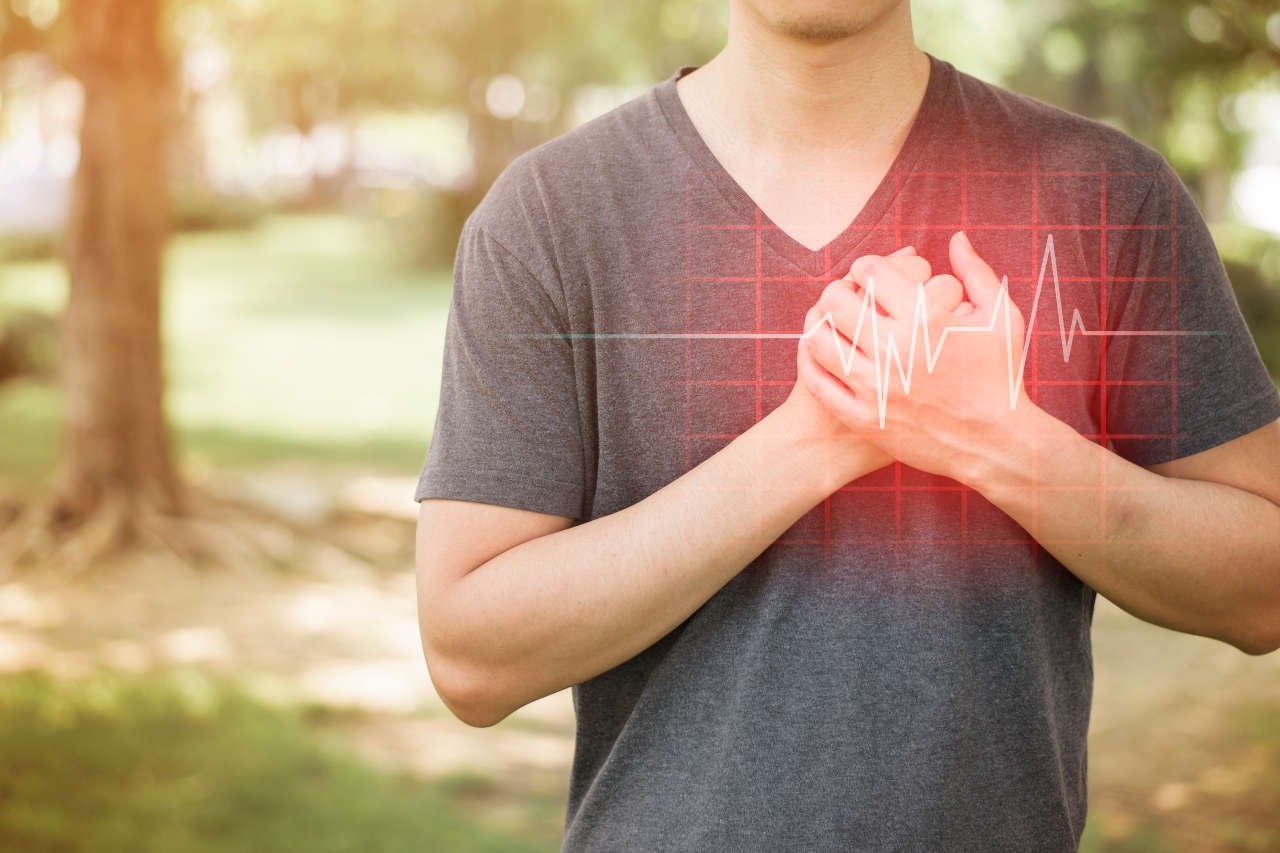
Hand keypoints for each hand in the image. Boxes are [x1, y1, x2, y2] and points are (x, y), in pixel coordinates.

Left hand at [798, 231, 1035, 482]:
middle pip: (835, 301)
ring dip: (816, 323)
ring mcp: (876, 387)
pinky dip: (809, 362)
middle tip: (842, 295)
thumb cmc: (1000, 376)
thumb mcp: (1000, 318)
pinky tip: (817, 353)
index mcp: (926, 320)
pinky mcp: (864, 418)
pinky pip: (818, 383)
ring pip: (819, 340)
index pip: (870, 272)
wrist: (994, 443)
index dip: (864, 265)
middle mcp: (896, 351)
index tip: (869, 274)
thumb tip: (955, 237)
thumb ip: (976, 272)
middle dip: (835, 290)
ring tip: (827, 321)